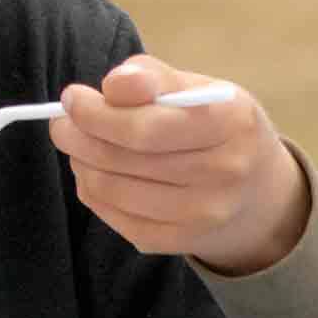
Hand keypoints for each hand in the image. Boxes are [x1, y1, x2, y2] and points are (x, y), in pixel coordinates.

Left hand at [50, 54, 309, 274]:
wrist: (256, 187)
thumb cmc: (213, 123)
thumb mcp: (195, 85)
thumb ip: (151, 76)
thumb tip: (111, 86)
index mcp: (230, 121)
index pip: (145, 126)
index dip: (95, 113)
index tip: (72, 97)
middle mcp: (225, 171)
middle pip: (123, 159)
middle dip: (78, 137)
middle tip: (61, 123)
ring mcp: (206, 213)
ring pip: (114, 190)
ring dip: (82, 164)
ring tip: (79, 146)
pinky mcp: (185, 240)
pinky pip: (119, 219)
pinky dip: (95, 194)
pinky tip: (95, 174)